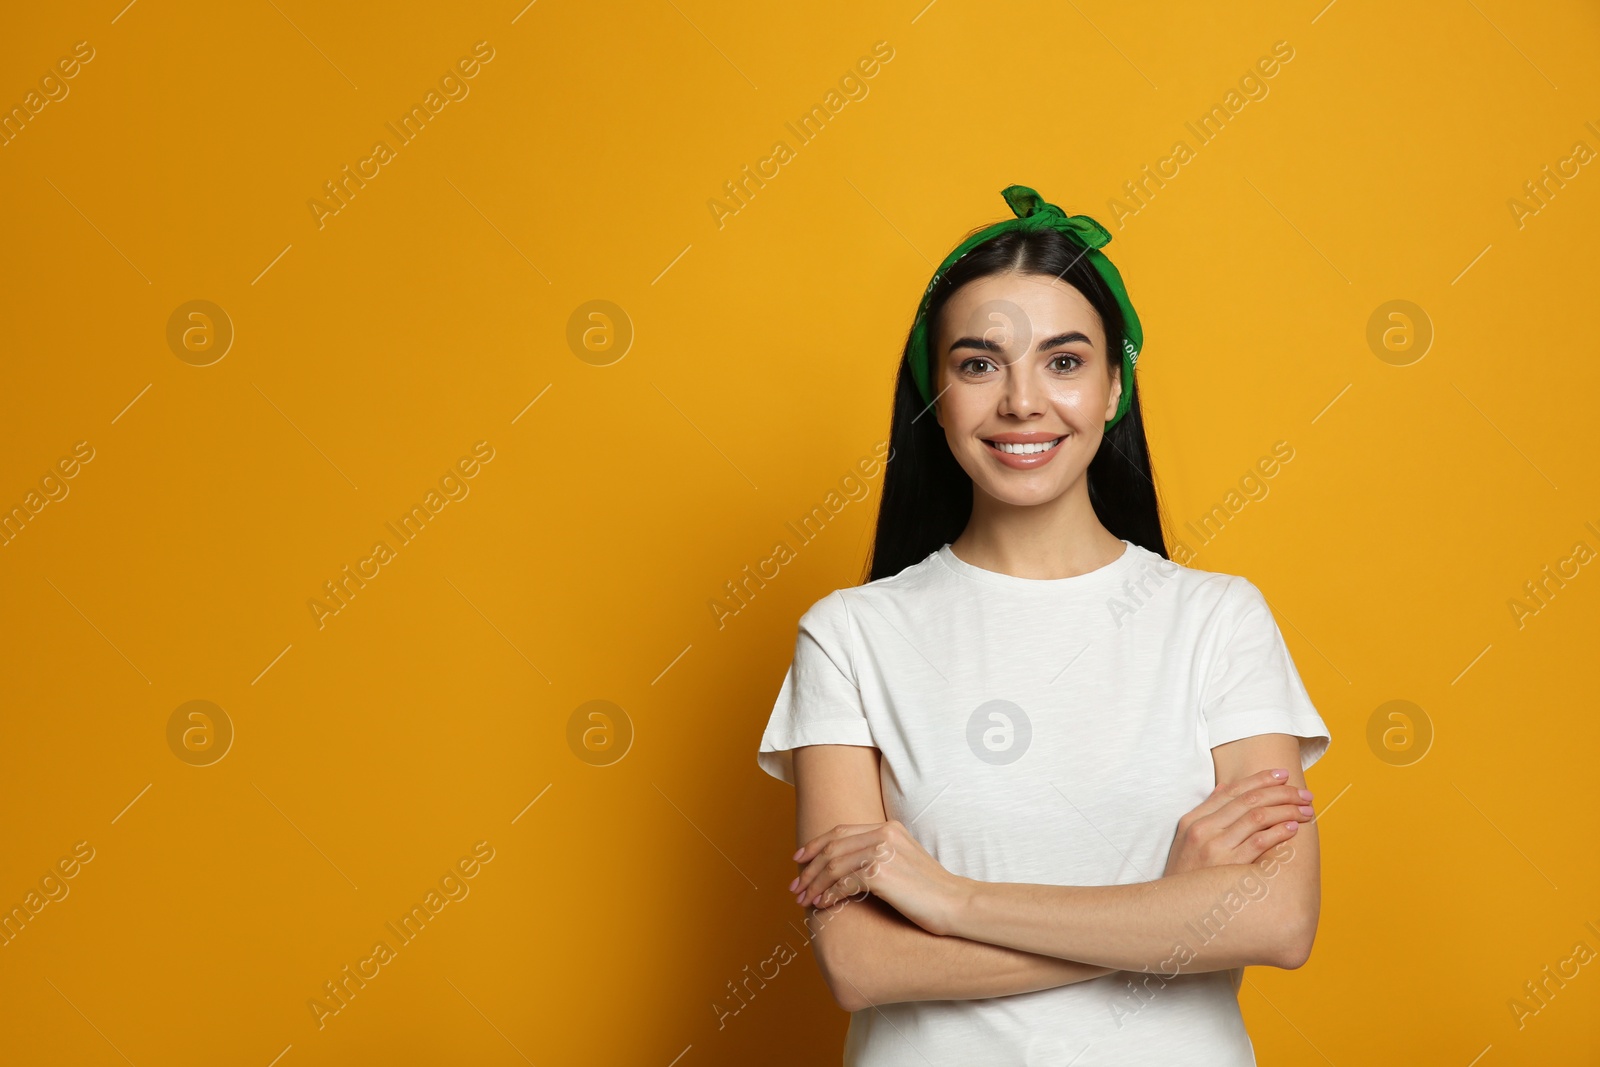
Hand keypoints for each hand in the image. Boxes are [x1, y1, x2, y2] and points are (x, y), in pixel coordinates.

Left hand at [788, 820, 966, 935]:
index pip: (841, 832)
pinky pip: (843, 883)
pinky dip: (829, 894)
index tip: (799, 859)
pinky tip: (822, 905)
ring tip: (804, 900)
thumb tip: (845, 869)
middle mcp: (884, 835)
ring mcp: (882, 853)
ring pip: (834, 865)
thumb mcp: (904, 862)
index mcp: (889, 828)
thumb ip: (879, 856)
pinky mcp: (880, 874)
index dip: (815, 845)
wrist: (957, 904)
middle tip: (795, 887)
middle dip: (809, 868)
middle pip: (833, 847)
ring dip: (815, 884)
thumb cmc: (931, 892)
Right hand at [1163, 768, 1315, 877]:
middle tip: (1304, 794)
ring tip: (1306, 811)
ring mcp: (1215, 847)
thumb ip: (1207, 813)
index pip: (1232, 791)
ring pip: (1257, 817)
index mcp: (1193, 820)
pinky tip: (1293, 828)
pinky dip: (1278, 831)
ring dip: (1286, 810)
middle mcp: (1203, 829)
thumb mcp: (1187, 840)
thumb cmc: (1186, 876)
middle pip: (1249, 800)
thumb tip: (1225, 787)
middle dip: (1281, 793)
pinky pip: (1259, 842)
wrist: (1174, 909)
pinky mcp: (1229, 867)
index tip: (1282, 775)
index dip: (1260, 779)